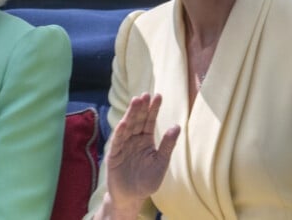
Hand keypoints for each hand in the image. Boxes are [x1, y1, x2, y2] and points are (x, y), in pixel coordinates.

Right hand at [105, 93, 179, 213]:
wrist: (131, 198)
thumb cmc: (147, 180)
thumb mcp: (161, 163)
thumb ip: (167, 145)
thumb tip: (177, 126)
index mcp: (146, 139)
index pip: (150, 120)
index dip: (153, 108)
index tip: (158, 95)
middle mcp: (134, 138)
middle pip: (138, 120)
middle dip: (141, 107)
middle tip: (145, 94)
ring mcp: (123, 145)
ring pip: (128, 126)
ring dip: (131, 114)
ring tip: (135, 101)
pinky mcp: (114, 155)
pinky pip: (117, 142)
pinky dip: (120, 132)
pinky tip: (123, 123)